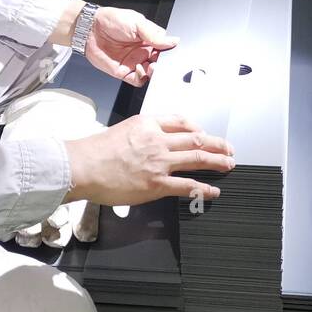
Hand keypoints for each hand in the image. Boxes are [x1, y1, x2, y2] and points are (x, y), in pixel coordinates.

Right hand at [64, 114, 234, 205]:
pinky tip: (214, 190)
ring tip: (229, 164)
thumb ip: (140, 133)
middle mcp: (158, 140)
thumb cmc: (94, 151)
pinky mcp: (157, 183)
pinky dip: (204, 188)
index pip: (181, 121)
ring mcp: (160, 162)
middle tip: (228, 147)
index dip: (197, 127)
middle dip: (216, 143)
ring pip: (198, 158)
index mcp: (148, 124)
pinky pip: (188, 185)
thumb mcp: (121, 130)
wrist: (82, 166)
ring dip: (218, 161)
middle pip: (196, 138)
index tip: (203, 132)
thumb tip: (149, 142)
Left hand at [85, 6, 177, 86]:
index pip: (165, 48)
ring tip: (152, 66)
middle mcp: (143, 51)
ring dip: (154, 72)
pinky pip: (137, 80)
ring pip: (151, 73)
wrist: (90, 29)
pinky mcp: (124, 72)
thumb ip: (155, 34)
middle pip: (160, 62)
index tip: (170, 51)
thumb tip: (174, 41)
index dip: (169, 51)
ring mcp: (134, 62)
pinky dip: (141, 77)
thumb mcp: (137, 23)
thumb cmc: (112, 21)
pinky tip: (139, 68)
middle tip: (160, 60)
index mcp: (149, 38)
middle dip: (163, 63)